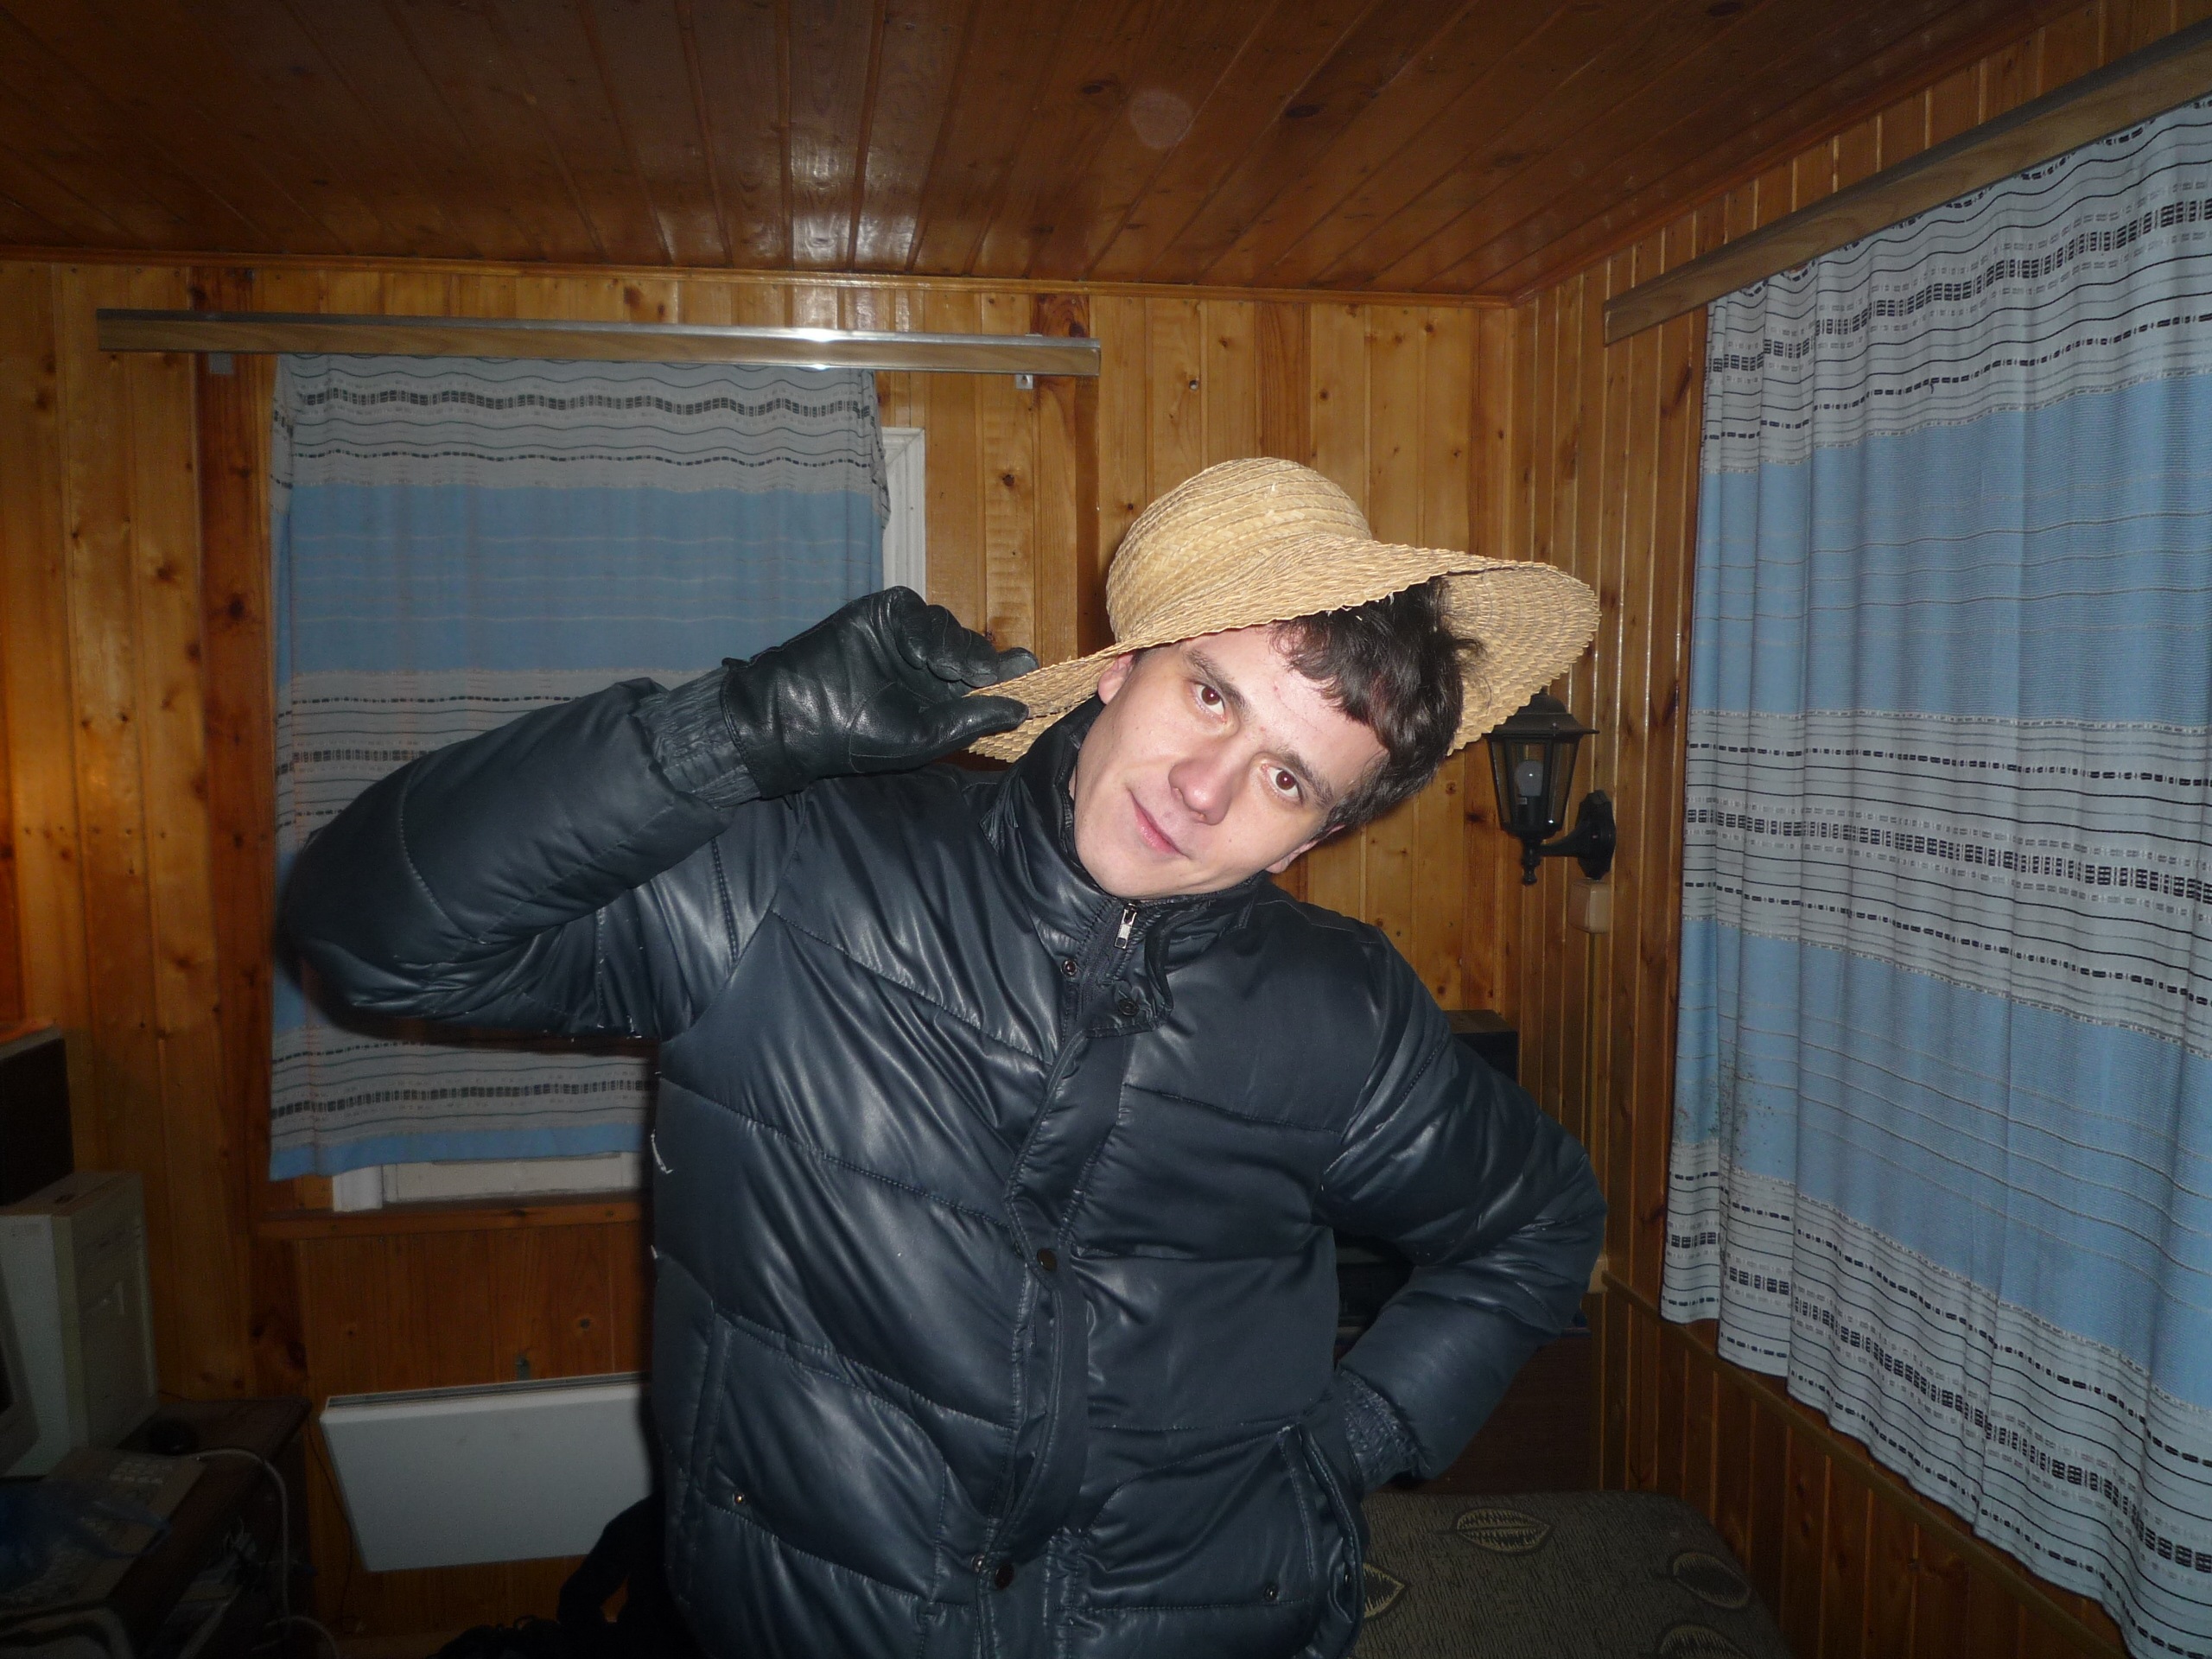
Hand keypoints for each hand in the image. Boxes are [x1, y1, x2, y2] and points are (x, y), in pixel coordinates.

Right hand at [722, 588, 1036, 796]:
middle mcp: (926, 664)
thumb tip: (1023, 709)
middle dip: (984, 659)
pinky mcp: (881, 615)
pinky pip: (915, 610)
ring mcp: (904, 637)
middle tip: (990, 672)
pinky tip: (918, 653)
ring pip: (947, 626)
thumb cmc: (859, 737)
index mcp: (940, 695)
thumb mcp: (927, 736)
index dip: (1007, 671)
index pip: (984, 676)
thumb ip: (973, 719)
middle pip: (971, 647)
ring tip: (943, 669)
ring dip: (953, 646)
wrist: (800, 715)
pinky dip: (923, 629)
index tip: (1029, 669)